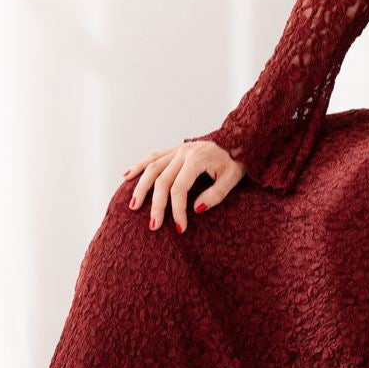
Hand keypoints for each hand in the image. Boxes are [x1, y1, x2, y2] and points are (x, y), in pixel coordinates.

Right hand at [121, 139, 245, 232]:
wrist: (241, 139)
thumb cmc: (237, 160)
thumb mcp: (233, 179)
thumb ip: (215, 195)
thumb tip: (196, 210)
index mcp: (198, 159)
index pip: (180, 188)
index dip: (177, 210)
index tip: (179, 228)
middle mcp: (184, 152)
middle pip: (162, 180)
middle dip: (156, 205)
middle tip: (153, 225)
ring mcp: (178, 149)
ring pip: (152, 167)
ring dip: (141, 187)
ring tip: (133, 206)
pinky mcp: (176, 149)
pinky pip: (153, 157)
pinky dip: (139, 166)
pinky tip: (127, 177)